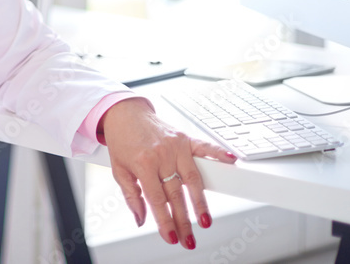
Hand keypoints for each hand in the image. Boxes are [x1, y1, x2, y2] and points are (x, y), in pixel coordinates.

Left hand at [100, 98, 235, 249]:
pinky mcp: (184, 137)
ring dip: (200, 202)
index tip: (171, 236)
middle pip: (176, 194)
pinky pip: (204, 147)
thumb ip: (131, 196)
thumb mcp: (119, 170)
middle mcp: (162, 154)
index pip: (157, 199)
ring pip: (193, 178)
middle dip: (183, 220)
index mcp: (143, 163)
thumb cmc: (121, 140)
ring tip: (205, 220)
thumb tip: (141, 219)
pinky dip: (218, 154)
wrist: (124, 112)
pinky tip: (230, 162)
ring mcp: (175, 146)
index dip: (165, 221)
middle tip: (189, 238)